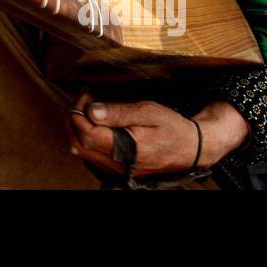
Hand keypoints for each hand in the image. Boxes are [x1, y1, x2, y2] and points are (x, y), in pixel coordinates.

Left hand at [67, 92, 247, 177]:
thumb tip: (92, 111)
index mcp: (126, 149)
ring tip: (84, 110)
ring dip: (79, 131)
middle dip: (74, 121)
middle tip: (79, 101)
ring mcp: (120, 170)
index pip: (88, 134)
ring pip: (86, 154)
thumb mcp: (147, 111)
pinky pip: (95, 158)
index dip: (79, 113)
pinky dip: (88, 141)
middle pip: (81, 145)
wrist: (193, 148)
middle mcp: (120, 164)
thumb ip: (118, 113)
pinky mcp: (122, 170)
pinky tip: (93, 126)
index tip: (85, 95)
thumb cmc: (173, 127)